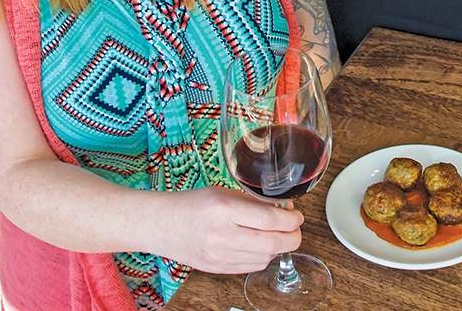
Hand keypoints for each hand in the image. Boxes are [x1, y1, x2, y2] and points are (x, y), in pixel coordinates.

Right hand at [167, 186, 303, 273]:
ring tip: (279, 234)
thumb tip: (283, 209)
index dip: (291, 219)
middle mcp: (223, 235)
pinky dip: (265, 256)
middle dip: (293, 236)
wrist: (163, 225)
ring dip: (279, 246)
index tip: (297, 215)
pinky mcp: (218, 269)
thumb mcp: (224, 192)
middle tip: (296, 228)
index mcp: (225, 209)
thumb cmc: (193, 204)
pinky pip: (253, 267)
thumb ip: (253, 201)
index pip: (270, 219)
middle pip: (273, 243)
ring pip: (266, 257)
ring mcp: (220, 256)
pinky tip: (263, 245)